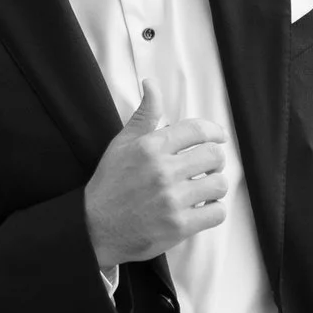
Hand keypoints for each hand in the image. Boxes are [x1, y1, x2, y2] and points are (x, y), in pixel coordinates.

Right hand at [81, 88, 231, 262]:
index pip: (197, 130)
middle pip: (214, 156)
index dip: (215, 132)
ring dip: (215, 187)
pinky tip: (201, 209)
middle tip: (207, 168)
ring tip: (203, 189)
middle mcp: (162, 171)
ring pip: (219, 185)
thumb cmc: (109, 185)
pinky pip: (216, 213)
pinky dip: (214, 211)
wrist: (94, 228)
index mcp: (150, 147)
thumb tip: (151, 84)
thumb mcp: (121, 144)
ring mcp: (171, 200)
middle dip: (215, 161)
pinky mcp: (178, 226)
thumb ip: (144, 115)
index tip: (218, 138)